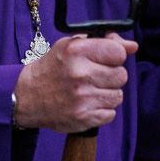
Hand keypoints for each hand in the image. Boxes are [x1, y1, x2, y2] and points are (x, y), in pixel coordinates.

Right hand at [12, 34, 135, 132]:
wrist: (26, 97)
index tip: (107, 59)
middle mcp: (80, 74)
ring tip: (91, 91)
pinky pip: (110, 113)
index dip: (116, 56)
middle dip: (112, 76)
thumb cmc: (51, 68)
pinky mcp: (84, 117)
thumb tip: (133, 46)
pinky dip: (102, 110)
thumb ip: (103, 43)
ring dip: (108, 94)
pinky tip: (88, 104)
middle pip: (121, 75)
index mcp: (77, 51)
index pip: (118, 53)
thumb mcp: (71, 46)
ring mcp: (83, 98)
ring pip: (118, 95)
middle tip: (96, 77)